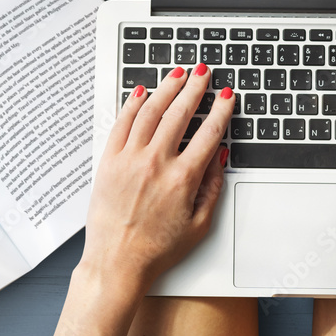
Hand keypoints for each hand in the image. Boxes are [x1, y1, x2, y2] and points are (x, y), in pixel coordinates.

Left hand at [81, 64, 234, 291]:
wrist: (117, 262)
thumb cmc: (156, 249)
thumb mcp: (199, 224)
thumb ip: (213, 187)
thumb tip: (219, 157)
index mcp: (182, 178)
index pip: (208, 132)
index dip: (221, 110)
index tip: (226, 96)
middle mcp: (156, 163)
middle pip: (180, 113)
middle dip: (195, 88)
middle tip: (202, 72)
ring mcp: (129, 159)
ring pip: (150, 111)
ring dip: (167, 88)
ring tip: (177, 74)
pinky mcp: (109, 162)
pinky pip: (122, 123)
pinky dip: (133, 104)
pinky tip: (142, 92)